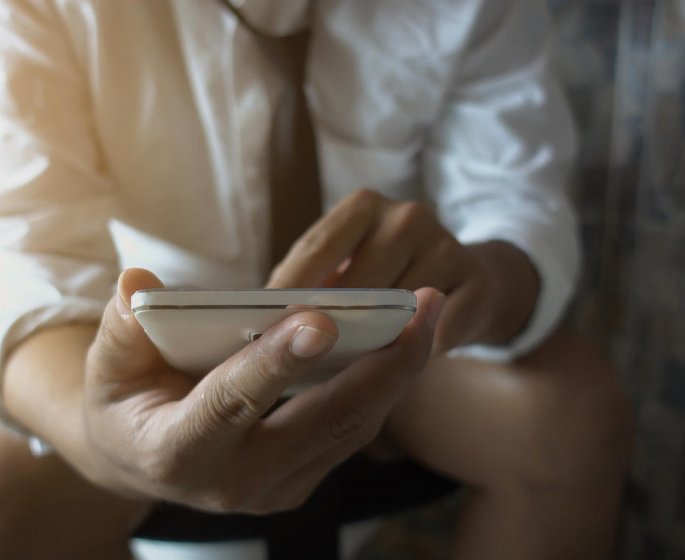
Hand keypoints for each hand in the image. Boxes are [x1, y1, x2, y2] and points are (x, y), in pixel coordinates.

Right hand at [81, 268, 442, 512]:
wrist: (143, 457)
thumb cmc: (126, 401)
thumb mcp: (110, 364)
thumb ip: (124, 327)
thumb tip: (139, 287)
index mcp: (180, 450)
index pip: (233, 403)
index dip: (275, 362)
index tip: (322, 321)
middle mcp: (236, 482)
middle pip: (322, 422)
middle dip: (380, 365)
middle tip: (419, 309)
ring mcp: (278, 487)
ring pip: (352, 428)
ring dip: (397, 371)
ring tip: (426, 314)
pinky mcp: (303, 478)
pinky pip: (354, 430)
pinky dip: (385, 385)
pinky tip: (405, 341)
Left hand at [268, 189, 539, 351]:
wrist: (469, 282)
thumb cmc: (389, 280)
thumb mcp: (350, 269)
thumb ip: (317, 286)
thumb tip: (274, 325)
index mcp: (364, 207)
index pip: (316, 248)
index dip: (290, 291)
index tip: (263, 328)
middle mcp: (407, 217)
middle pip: (358, 281)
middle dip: (330, 325)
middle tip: (300, 361)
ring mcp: (447, 245)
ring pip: (398, 309)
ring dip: (372, 345)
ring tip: (342, 373)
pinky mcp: (479, 280)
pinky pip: (437, 330)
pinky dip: (415, 352)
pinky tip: (396, 370)